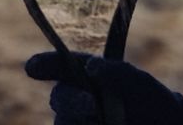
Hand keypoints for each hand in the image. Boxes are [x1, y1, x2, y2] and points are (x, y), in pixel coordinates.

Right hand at [25, 51, 182, 124]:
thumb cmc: (150, 99)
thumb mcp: (139, 83)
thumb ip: (117, 71)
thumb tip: (92, 66)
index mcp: (89, 75)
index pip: (61, 66)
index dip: (45, 64)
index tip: (32, 67)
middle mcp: (78, 97)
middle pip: (59, 97)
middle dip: (72, 100)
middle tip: (93, 105)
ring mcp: (76, 119)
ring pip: (63, 121)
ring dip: (79, 119)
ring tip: (105, 120)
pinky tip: (104, 123)